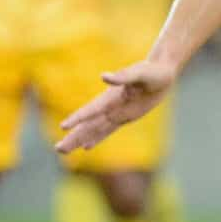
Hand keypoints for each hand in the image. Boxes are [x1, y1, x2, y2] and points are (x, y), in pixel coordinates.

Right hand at [55, 60, 176, 151]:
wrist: (162, 71)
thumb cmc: (153, 71)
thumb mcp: (141, 73)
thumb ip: (123, 76)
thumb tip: (104, 77)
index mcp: (112, 96)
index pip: (92, 110)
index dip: (78, 118)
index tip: (64, 127)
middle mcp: (110, 106)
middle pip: (88, 124)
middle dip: (73, 137)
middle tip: (57, 149)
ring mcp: (116, 112)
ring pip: (94, 130)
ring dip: (79, 140)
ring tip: (63, 150)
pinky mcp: (124, 117)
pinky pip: (107, 130)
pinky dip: (96, 138)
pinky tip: (86, 147)